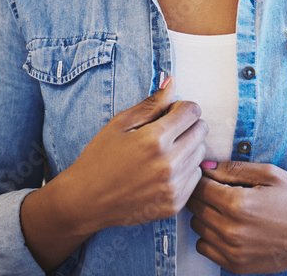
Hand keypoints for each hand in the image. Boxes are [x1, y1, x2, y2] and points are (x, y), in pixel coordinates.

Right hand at [60, 75, 208, 231]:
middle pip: (201, 131)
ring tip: (162, 152)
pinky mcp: (174, 204)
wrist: (86, 201)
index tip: (169, 113)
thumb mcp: (120, 123)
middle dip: (187, 125)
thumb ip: (151, 104)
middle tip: (166, 131)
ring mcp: (173, 187)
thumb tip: (172, 83)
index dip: (181, 107)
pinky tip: (163, 170)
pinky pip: (195, 177)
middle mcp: (169, 164)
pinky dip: (184, 170)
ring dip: (187, 147)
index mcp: (154, 139)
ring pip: (200, 154)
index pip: (192, 111)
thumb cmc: (99, 158)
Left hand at [186, 161, 286, 273]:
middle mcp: (231, 229)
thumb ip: (233, 168)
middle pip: (195, 207)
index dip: (202, 178)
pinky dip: (210, 237)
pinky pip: (204, 248)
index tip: (208, 176)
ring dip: (205, 216)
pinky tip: (228, 227)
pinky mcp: (235, 265)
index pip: (199, 187)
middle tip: (217, 190)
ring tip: (225, 209)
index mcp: (238, 202)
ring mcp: (232, 250)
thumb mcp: (269, 174)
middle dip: (202, 195)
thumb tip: (205, 165)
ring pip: (197, 227)